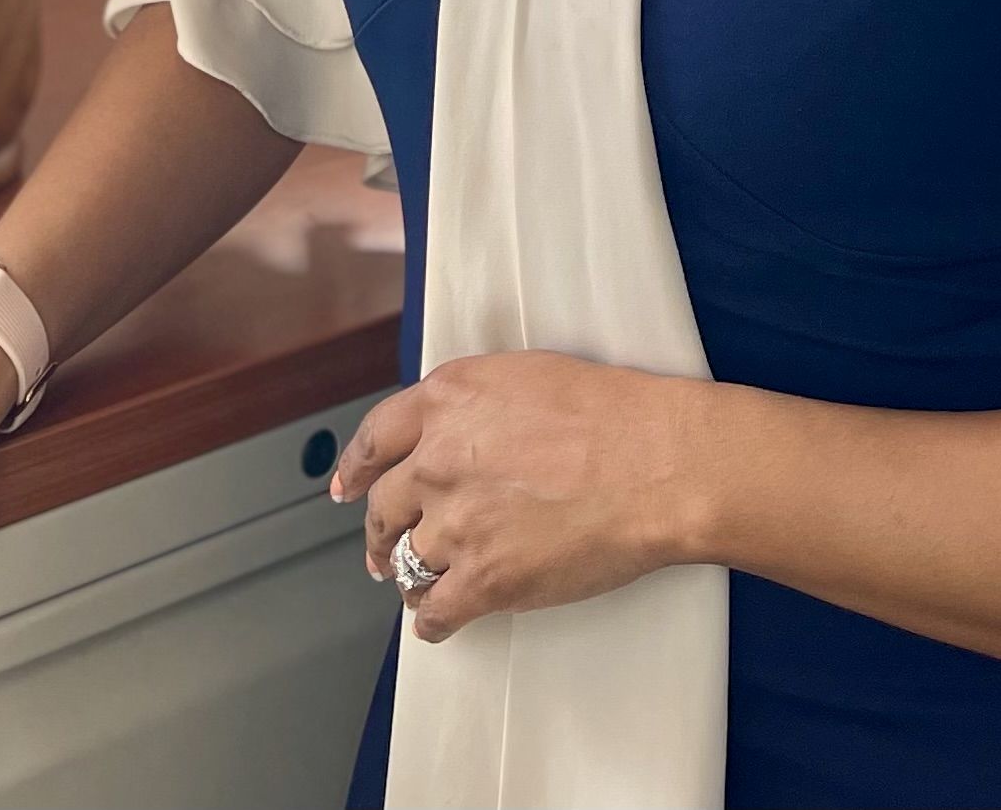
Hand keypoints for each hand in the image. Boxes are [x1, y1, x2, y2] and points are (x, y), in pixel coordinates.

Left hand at [331, 350, 701, 641]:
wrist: (653, 463)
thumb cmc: (611, 415)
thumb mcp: (523, 376)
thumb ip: (473, 406)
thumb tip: (458, 434)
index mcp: (446, 400)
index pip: (376, 437)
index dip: (356, 467)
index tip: (347, 485)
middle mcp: (437, 460)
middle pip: (385, 505)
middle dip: (380, 530)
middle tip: (382, 547)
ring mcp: (456, 523)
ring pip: (407, 561)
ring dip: (409, 576)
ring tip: (419, 586)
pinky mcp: (484, 580)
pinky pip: (438, 611)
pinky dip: (434, 622)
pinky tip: (438, 624)